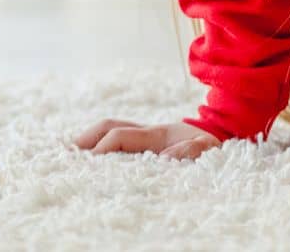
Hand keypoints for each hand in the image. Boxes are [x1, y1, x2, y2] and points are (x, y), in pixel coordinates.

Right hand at [74, 118, 220, 159]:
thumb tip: (168, 155)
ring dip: (90, 139)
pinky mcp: (147, 141)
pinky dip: (101, 143)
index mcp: (158, 134)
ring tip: (69, 155)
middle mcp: (148, 131)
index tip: (88, 164)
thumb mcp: (210, 148)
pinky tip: (88, 156)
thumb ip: (193, 149)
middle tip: (65, 154)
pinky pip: (119, 138)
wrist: (224, 132)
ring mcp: (146, 135)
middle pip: (110, 125)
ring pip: (111, 129)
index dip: (102, 148)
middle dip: (87, 137)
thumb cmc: (214, 144)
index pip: (120, 137)